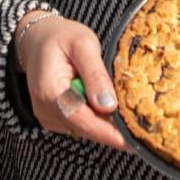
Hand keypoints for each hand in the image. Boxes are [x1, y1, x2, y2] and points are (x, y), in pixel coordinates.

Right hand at [17, 13, 127, 150]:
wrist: (37, 39)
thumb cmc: (61, 37)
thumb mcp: (83, 44)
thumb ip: (95, 74)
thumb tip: (109, 105)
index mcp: (50, 92)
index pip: (82, 121)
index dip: (109, 133)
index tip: (134, 142)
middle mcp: (46, 111)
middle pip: (86, 129)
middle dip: (113, 128)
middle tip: (141, 123)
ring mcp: (49, 117)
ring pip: (85, 128)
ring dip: (105, 120)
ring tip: (123, 103)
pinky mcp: (55, 118)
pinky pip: (80, 123)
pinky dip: (96, 116)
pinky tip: (104, 100)